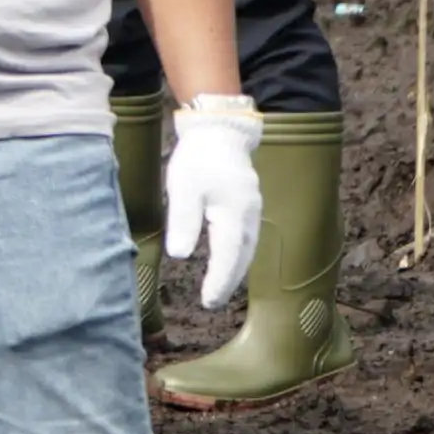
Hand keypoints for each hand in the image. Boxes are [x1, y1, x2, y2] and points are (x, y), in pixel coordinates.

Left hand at [162, 97, 265, 306]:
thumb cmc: (198, 158)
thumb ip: (184, 222)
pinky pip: (246, 237)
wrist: (219, 131)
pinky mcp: (249, 204)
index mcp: (234, 214)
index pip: (227, 256)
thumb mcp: (183, 188)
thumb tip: (181, 256)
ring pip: (247, 248)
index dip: (219, 281)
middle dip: (228, 281)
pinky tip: (228, 261)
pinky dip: (238, 254)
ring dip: (235, 269)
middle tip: (212, 302)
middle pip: (241, 257)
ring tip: (219, 288)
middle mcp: (249, 216)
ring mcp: (252, 210)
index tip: (209, 301)